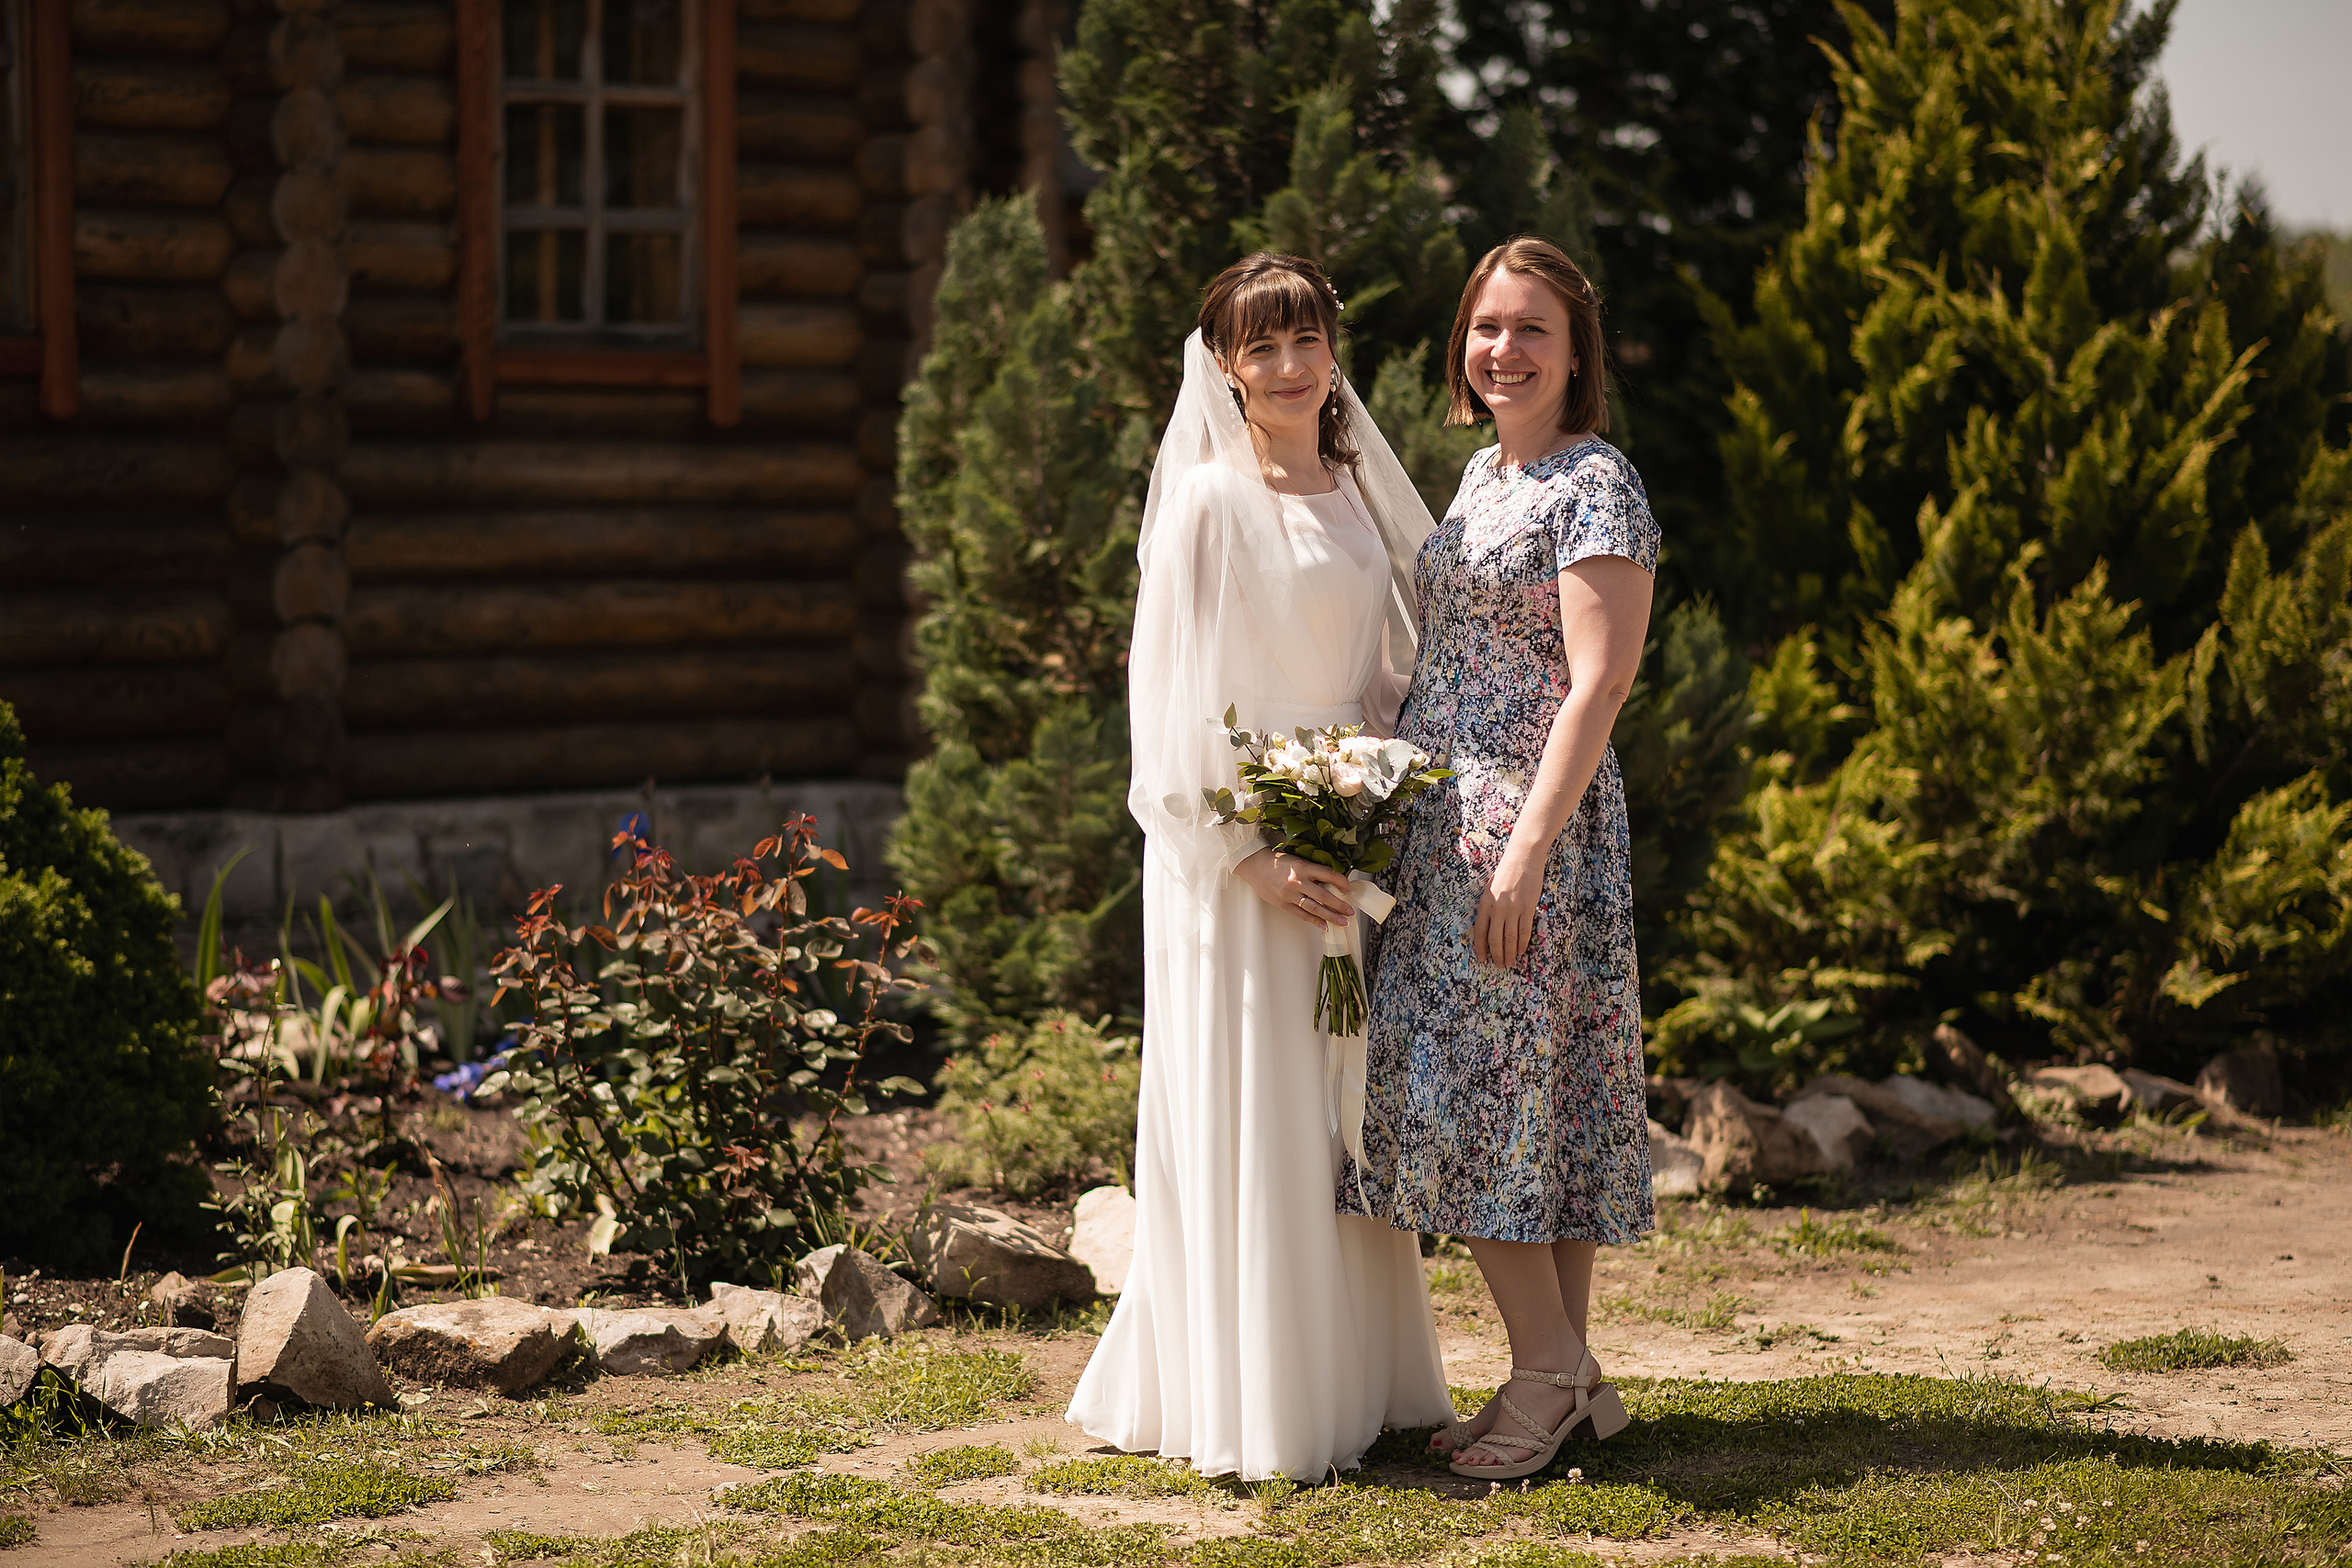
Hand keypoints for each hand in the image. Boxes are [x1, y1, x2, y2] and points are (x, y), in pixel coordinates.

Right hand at [1237, 849, 1355, 928]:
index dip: (1342, 882)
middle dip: (1340, 905)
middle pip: (1324, 895)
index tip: (1349, 888)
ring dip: (1330, 916)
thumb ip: (1312, 870)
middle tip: (1350, 911)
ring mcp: (1290, 894)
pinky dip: (1314, 920)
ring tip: (1342, 922)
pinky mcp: (1283, 904)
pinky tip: (1323, 925)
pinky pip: (1302, 915)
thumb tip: (1331, 882)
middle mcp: (1297, 881)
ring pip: (1315, 908)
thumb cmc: (1276, 861)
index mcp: (1303, 867)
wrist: (1254, 865)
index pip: (1328, 875)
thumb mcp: (1297, 860)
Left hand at [1472, 846, 1544, 968]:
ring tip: (1510, 963)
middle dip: (1496, 955)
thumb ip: (1489, 905)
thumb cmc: (1506, 870)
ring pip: (1510, 938)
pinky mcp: (1527, 907)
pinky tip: (1521, 951)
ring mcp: (1512, 909)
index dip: (1480, 948)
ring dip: (1509, 953)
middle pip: (1495, 939)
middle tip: (1499, 966)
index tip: (1482, 959)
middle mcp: (1497, 908)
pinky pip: (1524, 931)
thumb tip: (1489, 925)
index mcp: (1485, 903)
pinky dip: (1522, 943)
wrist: (1523, 857)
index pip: (1479, 932)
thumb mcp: (1490, 887)